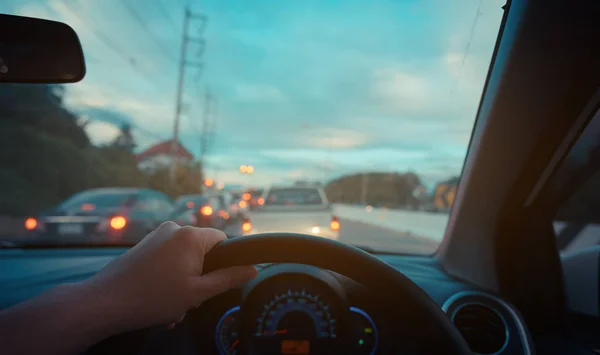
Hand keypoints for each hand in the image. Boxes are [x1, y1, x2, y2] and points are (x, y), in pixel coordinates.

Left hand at [82, 222, 256, 331]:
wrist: (105, 303)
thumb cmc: (152, 298)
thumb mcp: (198, 292)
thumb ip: (228, 278)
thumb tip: (252, 269)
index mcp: (190, 236)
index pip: (223, 241)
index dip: (225, 264)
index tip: (217, 284)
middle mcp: (174, 228)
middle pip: (203, 252)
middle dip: (200, 279)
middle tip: (190, 301)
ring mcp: (157, 236)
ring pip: (184, 260)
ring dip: (184, 284)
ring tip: (172, 307)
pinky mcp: (144, 246)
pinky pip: (168, 260)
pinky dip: (169, 279)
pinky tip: (160, 302)